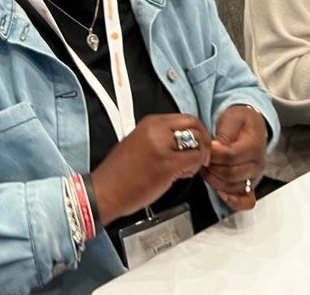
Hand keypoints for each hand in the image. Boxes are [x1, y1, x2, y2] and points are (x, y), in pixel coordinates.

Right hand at [91, 114, 211, 224]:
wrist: (106, 191)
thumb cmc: (120, 174)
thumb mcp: (137, 143)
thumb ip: (160, 137)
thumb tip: (181, 140)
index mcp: (150, 122)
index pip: (184, 118)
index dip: (195, 131)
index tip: (196, 143)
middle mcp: (157, 130)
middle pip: (193, 124)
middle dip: (203, 140)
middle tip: (202, 156)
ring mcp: (162, 146)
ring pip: (197, 142)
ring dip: (199, 156)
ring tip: (187, 169)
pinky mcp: (167, 164)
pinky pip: (194, 160)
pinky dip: (194, 168)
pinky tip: (182, 175)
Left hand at [203, 106, 267, 210]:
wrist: (250, 127)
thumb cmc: (240, 122)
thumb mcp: (232, 118)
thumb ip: (225, 132)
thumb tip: (217, 147)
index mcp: (254, 147)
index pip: (230, 156)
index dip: (213, 154)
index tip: (204, 148)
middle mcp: (257, 165)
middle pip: (230, 174)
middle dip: (211, 167)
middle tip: (202, 159)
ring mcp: (254, 178)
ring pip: (232, 187)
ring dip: (215, 180)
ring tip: (207, 168)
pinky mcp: (250, 186)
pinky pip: (246, 201)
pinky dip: (233, 200)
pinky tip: (220, 193)